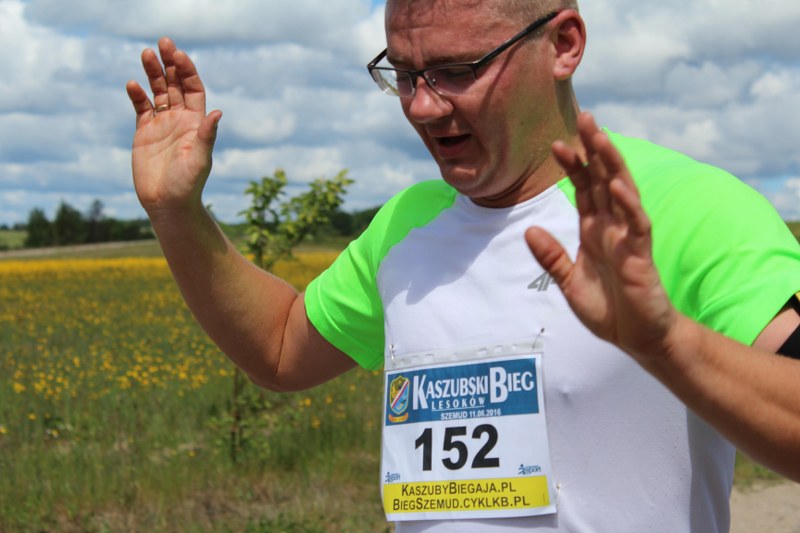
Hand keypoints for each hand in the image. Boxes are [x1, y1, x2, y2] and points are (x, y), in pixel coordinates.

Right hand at [126, 37, 221, 213]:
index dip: (187, 71)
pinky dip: (137, 95)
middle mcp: (180, 120)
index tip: (178, 56)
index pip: (193, 89)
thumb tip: (216, 112)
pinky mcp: (144, 133)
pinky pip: (141, 108)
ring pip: (156, 92)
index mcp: (196, 123)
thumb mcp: (200, 159)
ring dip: (152, 73)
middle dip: (169, 64)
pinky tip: (133, 85)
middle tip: (163, 42)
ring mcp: (162, 125)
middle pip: (174, 85)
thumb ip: (206, 135)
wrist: (168, 204)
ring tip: (146, 54)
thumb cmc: (188, 185)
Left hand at [526, 112, 679, 360]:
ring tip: (601, 138)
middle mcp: (612, 227)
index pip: (584, 189)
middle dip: (594, 149)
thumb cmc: (608, 309)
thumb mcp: (568, 282)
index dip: (573, 166)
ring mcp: (628, 238)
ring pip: (622, 192)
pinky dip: (628, 204)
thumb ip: (551, 256)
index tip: (555, 144)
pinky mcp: (641, 256)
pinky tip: (619, 186)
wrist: (636, 339)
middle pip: (604, 180)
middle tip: (584, 117)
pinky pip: (636, 225)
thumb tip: (529, 231)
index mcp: (594, 231)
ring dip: (612, 165)